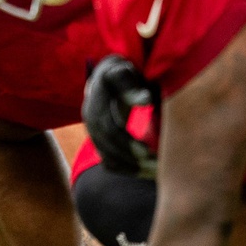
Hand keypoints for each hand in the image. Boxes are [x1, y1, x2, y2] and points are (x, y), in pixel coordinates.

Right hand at [82, 55, 159, 179]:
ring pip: (107, 158)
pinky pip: (109, 162)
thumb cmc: (123, 73)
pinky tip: (146, 172)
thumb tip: (145, 100)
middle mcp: (89, 117)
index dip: (125, 141)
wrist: (107, 76)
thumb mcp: (125, 72)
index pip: (107, 127)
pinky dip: (127, 170)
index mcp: (95, 99)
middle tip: (156, 166)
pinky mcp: (99, 141)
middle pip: (106, 146)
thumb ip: (133, 86)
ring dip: (131, 168)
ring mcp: (92, 131)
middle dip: (131, 159)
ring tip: (156, 171)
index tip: (147, 151)